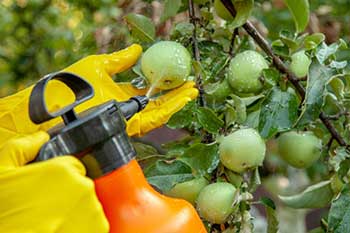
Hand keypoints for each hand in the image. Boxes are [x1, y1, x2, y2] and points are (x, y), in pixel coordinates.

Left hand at [0, 44, 197, 145]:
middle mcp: (127, 108)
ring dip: (178, 101)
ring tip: (193, 90)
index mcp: (120, 94)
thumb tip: (138, 49)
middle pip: (157, 101)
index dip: (163, 82)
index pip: (147, 90)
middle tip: (191, 82)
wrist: (53, 106)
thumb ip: (120, 60)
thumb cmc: (70, 86)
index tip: (176, 72)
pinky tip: (183, 99)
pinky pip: (154, 119)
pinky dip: (170, 109)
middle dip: (175, 93)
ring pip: (160, 111)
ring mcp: (129, 118)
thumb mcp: (97, 66)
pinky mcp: (129, 126)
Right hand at [0, 132, 108, 232]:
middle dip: (66, 194)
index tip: (47, 189)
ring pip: (88, 205)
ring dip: (75, 212)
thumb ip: (21, 148)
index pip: (72, 165)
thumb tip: (39, 138)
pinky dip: (82, 228)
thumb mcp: (0, 173)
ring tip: (52, 223)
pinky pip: (94, 224)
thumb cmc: (4, 217)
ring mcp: (93, 211)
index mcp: (62, 170)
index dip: (57, 177)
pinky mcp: (98, 231)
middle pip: (80, 185)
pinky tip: (62, 230)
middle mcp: (83, 188)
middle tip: (46, 209)